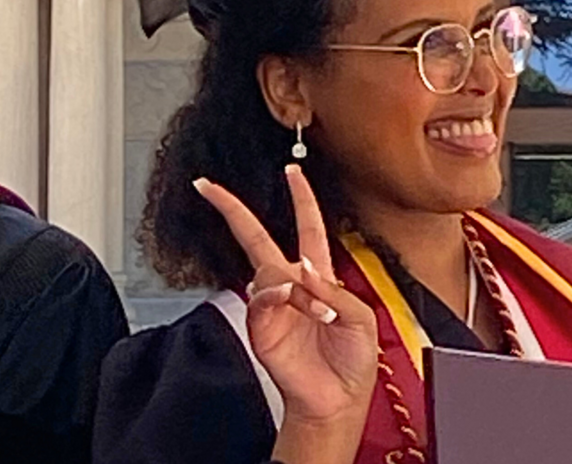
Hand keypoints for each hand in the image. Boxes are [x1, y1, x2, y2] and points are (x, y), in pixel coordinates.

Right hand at [193, 165, 377, 424]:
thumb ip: (335, 291)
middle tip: (210, 188)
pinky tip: (296, 306)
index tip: (291, 170)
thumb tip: (305, 272)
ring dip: (296, 286)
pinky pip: (262, 298)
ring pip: (267, 271)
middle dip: (233, 211)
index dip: (301, 197)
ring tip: (320, 313)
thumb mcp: (361, 318)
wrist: (337, 400)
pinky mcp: (261, 326)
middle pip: (257, 238)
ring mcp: (272, 305)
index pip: (308, 227)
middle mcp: (291, 285)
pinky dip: (281, 297)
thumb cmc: (352, 361)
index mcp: (319, 276)